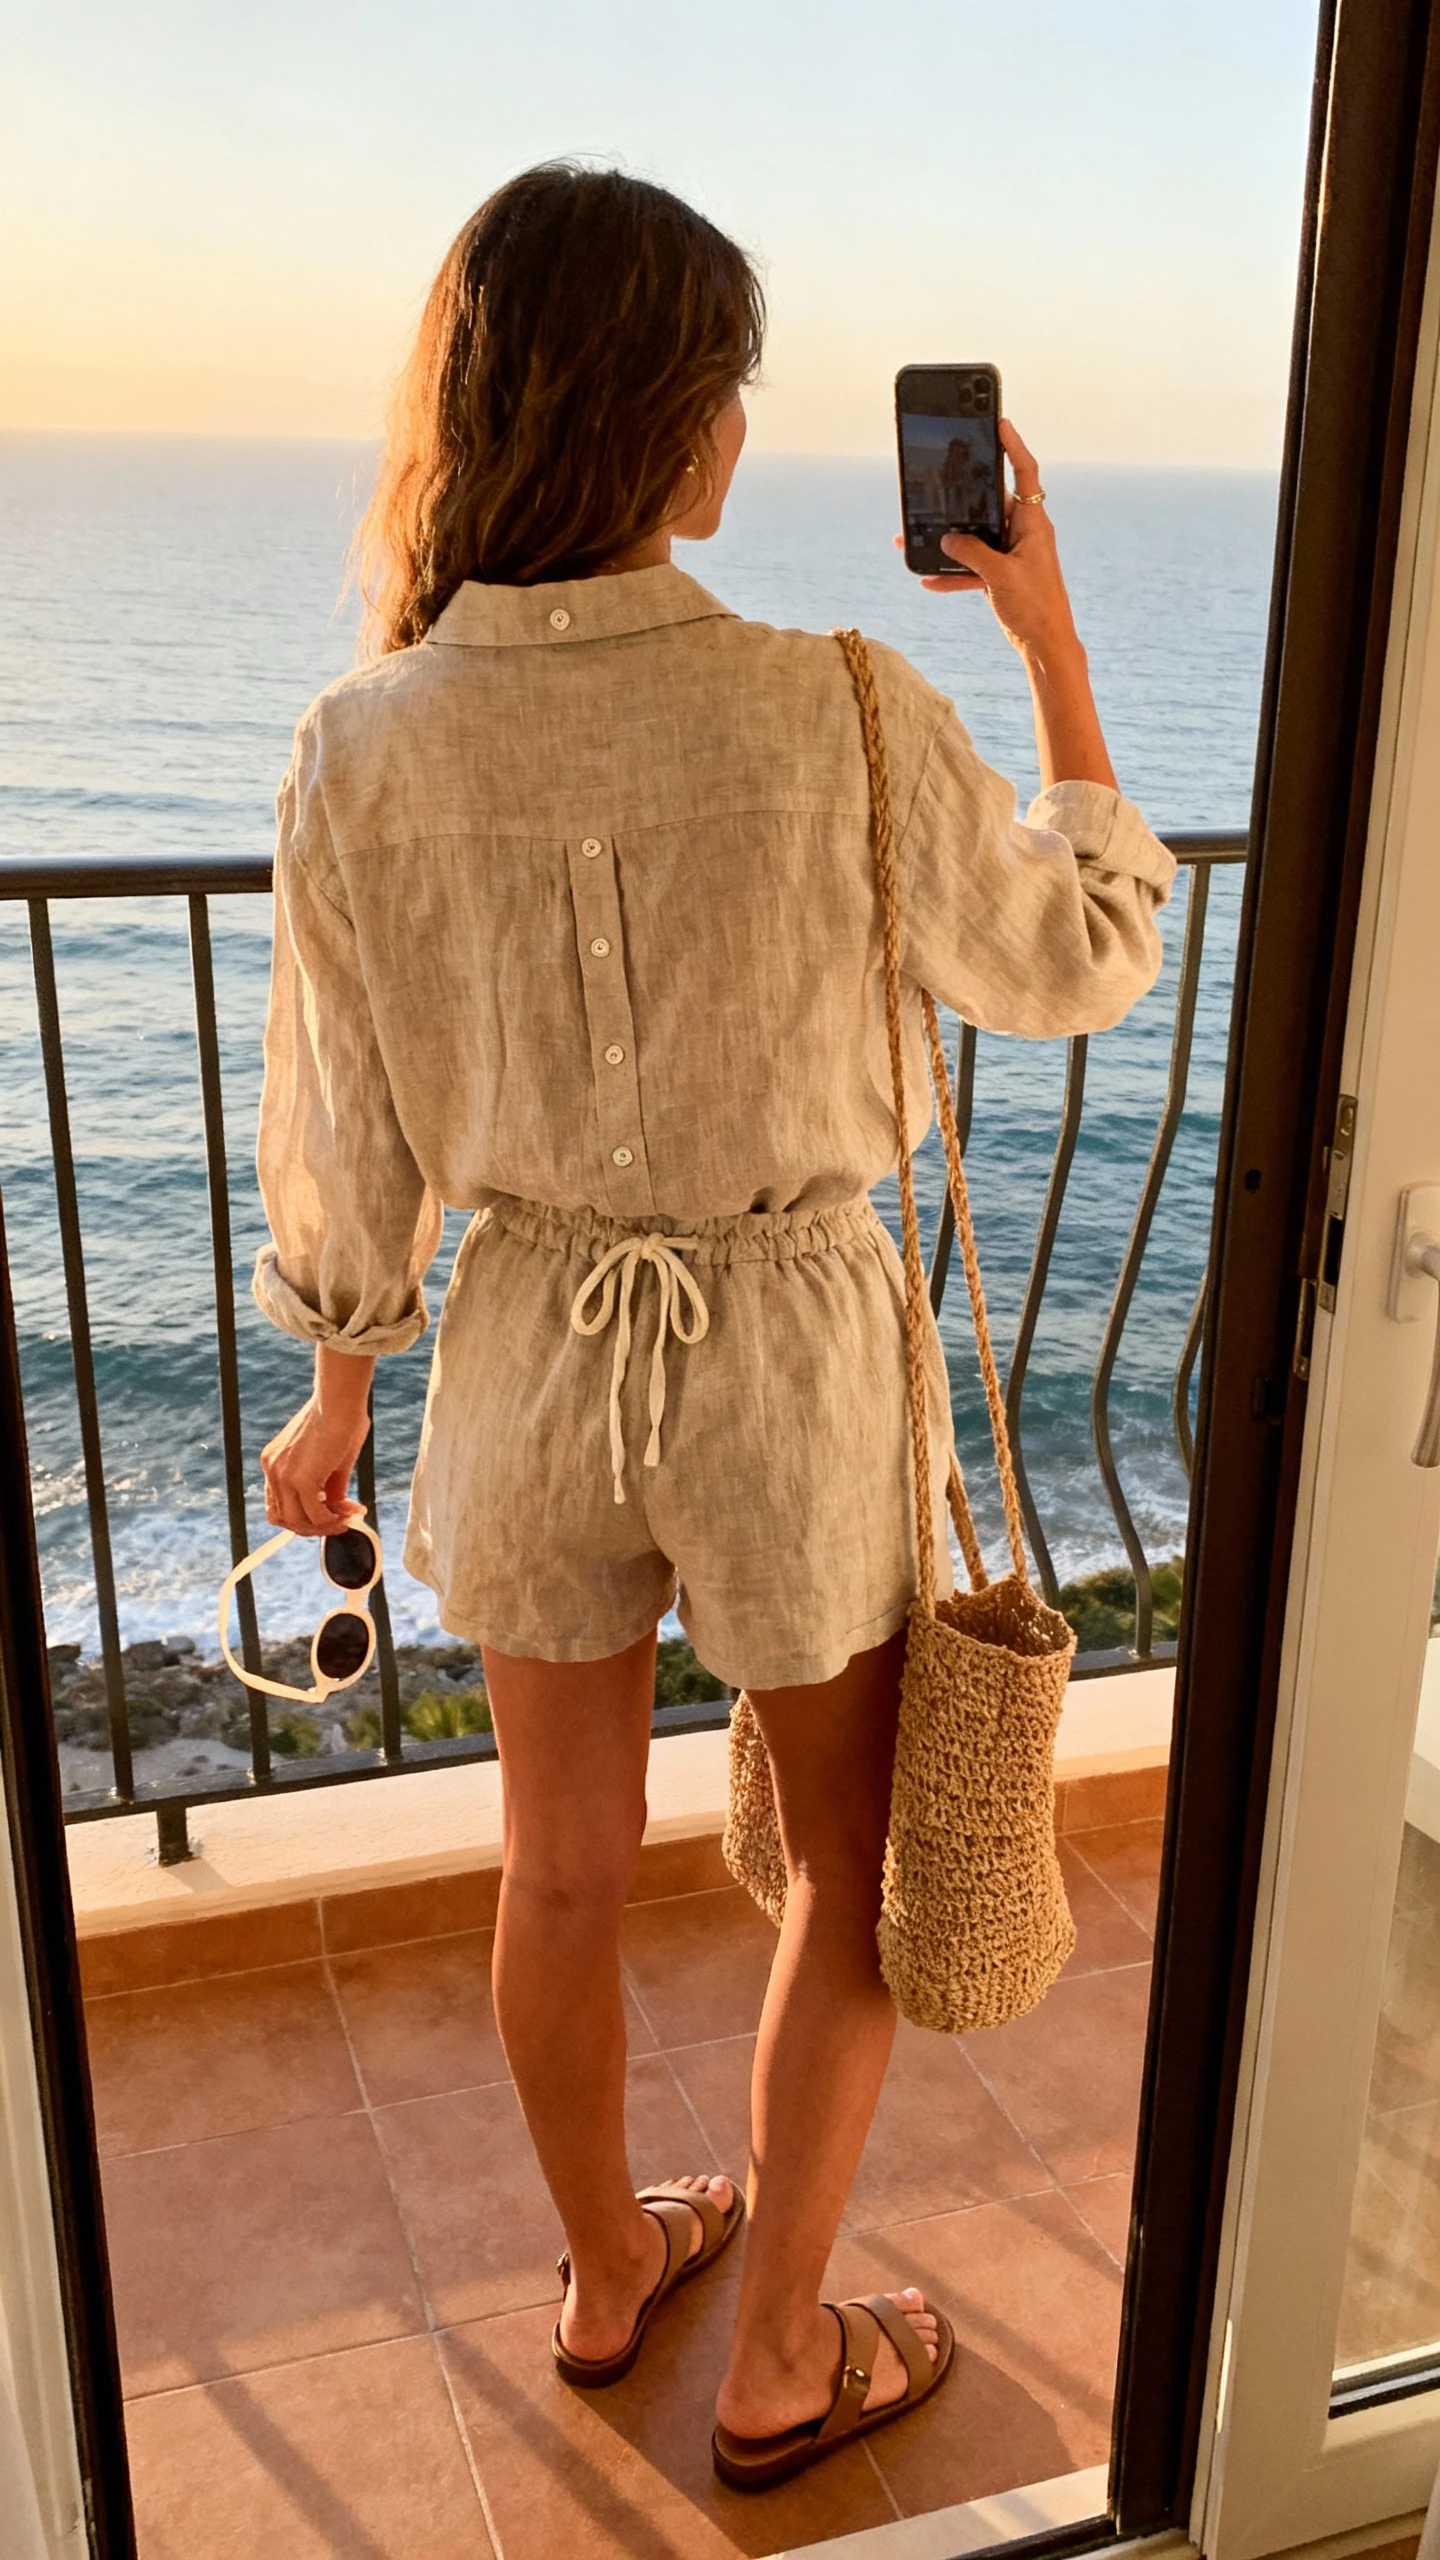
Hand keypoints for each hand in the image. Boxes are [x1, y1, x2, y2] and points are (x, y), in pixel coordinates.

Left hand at [261, 1353, 373, 1535]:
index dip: (304, 1513)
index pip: (278, 1503)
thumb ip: (328, 1484)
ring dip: (324, 1527)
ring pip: (298, 1522)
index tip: (332, 1510)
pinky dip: (333, 1521)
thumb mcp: (331, 1458)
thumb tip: (334, 1508)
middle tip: (341, 1520)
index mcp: (274, 1460)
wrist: (340, 1400)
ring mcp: (283, 1476)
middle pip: (284, 1517)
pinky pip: (315, 1516)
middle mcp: (272, 1469)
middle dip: (314, 1525)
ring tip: (347, 1520)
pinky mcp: (301, 1480)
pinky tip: (349, 1515)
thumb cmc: (341, 1417)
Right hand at [906, 420, 1082, 668]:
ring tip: (914, 535)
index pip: (1024, 473)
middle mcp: (1023, 533)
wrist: (1045, 645)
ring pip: (974, 537)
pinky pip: (971, 567)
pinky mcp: (1000, 576)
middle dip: (963, 495)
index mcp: (1033, 523)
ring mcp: (1010, 554)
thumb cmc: (1036, 606)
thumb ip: (972, 553)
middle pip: (990, 503)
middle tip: (941, 475)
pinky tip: (928, 580)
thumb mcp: (1001, 575)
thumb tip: (948, 539)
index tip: (1000, 423)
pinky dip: (952, 573)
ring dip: (948, 540)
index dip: (1013, 446)